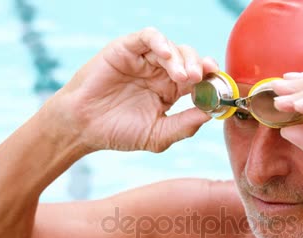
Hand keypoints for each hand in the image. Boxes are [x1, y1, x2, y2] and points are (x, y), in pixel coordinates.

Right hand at [45, 27, 216, 151]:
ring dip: (182, 59)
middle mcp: (160, 72)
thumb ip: (183, 126)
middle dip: (199, 67)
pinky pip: (148, 37)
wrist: (83, 128)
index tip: (219, 85)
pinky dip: (160, 42)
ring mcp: (144, 59)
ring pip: (172, 48)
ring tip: (182, 76)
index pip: (199, 79)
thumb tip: (211, 115)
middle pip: (190, 59)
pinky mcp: (127, 49)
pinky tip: (166, 55)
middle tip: (198, 79)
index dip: (211, 79)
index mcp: (170, 91)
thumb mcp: (157, 135)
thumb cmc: (117, 132)